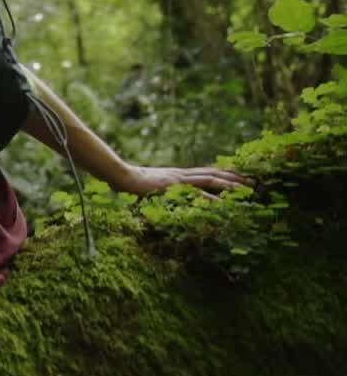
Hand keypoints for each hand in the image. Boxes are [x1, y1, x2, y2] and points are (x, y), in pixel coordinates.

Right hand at [114, 164, 250, 198]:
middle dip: (234, 177)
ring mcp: (180, 180)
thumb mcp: (153, 186)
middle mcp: (183, 174)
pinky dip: (212, 199)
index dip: (224, 173)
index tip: (240, 176)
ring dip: (230, 185)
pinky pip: (198, 194)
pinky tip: (224, 204)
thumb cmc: (133, 183)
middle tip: (253, 182)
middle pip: (214, 173)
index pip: (207, 171)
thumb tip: (169, 196)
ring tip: (246, 190)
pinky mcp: (175, 188)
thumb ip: (164, 190)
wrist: (122, 176)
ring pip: (211, 180)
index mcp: (179, 174)